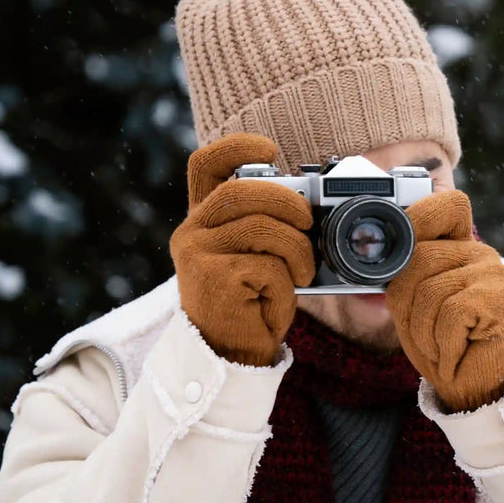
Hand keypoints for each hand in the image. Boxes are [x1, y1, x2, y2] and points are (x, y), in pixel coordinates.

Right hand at [169, 133, 314, 365]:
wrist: (231, 355)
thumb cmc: (252, 303)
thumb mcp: (259, 255)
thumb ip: (268, 224)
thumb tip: (312, 204)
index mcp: (203, 220)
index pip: (205, 165)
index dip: (236, 147)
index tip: (271, 149)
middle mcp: (191, 232)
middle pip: (241, 191)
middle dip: (287, 202)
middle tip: (309, 222)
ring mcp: (196, 255)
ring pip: (261, 228)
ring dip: (297, 249)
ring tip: (303, 271)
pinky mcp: (212, 280)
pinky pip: (267, 266)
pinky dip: (287, 282)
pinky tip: (279, 298)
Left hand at [386, 190, 503, 411]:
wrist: (474, 386)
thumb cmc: (441, 343)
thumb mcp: (411, 303)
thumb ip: (402, 273)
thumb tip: (377, 253)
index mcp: (460, 246)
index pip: (447, 205)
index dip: (419, 219)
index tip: (401, 254)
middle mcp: (480, 253)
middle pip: (420, 258)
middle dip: (406, 305)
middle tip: (424, 332)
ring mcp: (495, 275)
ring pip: (431, 291)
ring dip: (424, 332)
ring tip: (441, 346)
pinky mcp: (503, 301)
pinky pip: (451, 313)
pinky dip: (443, 343)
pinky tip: (456, 353)